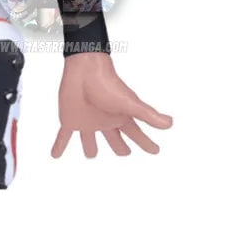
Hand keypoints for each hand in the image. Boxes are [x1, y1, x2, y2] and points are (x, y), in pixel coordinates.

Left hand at [51, 52, 172, 158]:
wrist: (85, 68)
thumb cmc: (109, 84)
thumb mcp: (130, 103)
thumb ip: (149, 115)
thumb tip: (170, 124)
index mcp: (120, 117)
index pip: (136, 134)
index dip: (146, 143)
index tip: (155, 151)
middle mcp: (104, 121)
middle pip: (114, 138)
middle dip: (120, 147)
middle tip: (125, 153)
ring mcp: (86, 121)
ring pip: (89, 139)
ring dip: (89, 147)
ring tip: (91, 154)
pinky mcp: (70, 120)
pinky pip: (64, 137)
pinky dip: (59, 146)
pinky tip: (54, 155)